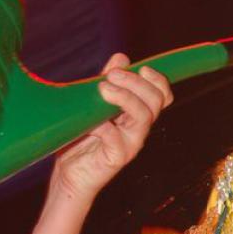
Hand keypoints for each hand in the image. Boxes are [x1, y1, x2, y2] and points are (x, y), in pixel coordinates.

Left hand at [51, 53, 172, 203]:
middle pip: (155, 102)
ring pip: (143, 117)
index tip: (142, 68)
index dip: (158, 81)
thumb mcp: (93, 105)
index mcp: (136, 115)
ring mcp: (130, 144)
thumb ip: (108, 83)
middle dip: (136, 83)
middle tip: (111, 75)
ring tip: (103, 89)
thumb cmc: (81, 140)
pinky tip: (90, 122)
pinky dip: (103, 125)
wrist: (71, 175)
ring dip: (125, 98)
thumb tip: (121, 58)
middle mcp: (138, 129)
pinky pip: (116, 137)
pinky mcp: (117, 158)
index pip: (162, 96)